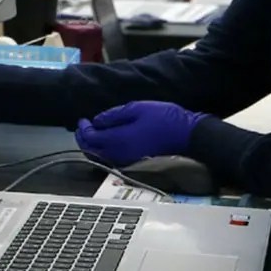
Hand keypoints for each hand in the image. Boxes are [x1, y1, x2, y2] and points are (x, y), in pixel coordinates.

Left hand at [76, 101, 204, 166]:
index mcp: (118, 140)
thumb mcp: (137, 108)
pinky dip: (102, 150)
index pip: (90, 138)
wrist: (187, 136)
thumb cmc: (164, 119)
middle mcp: (118, 154)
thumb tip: (97, 121)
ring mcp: (126, 160)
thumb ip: (114, 115)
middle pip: (91, 151)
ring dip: (92, 145)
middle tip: (83, 126)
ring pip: (100, 157)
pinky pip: (110, 158)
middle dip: (84, 138)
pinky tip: (106, 139)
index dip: (83, 129)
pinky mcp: (133, 162)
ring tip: (92, 131)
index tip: (83, 119)